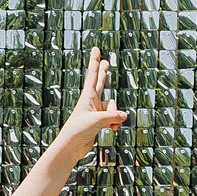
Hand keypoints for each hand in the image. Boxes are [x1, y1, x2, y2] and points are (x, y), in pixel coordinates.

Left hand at [47, 47, 128, 165]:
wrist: (71, 147)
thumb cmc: (78, 131)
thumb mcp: (97, 121)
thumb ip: (112, 116)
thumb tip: (125, 116)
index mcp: (87, 96)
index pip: (93, 75)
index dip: (95, 61)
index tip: (96, 49)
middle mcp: (92, 102)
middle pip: (101, 83)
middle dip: (104, 73)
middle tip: (106, 62)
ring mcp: (96, 111)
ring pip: (113, 107)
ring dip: (115, 116)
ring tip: (110, 126)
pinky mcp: (99, 121)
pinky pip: (113, 118)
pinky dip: (115, 123)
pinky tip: (112, 130)